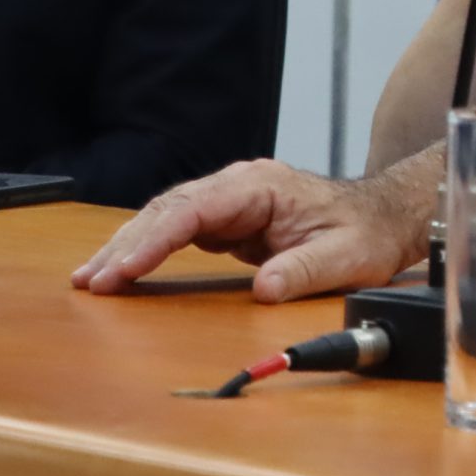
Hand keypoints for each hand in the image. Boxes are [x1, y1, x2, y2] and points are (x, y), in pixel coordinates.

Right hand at [70, 157, 431, 302]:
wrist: (384, 218)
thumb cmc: (367, 232)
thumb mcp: (345, 257)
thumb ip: (304, 271)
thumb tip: (265, 288)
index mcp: (261, 187)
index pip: (195, 211)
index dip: (156, 240)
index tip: (125, 269)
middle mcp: (239, 186)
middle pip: (169, 210)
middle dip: (127, 245)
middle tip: (91, 281)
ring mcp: (231, 201)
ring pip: (166, 218)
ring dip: (129, 247)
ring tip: (91, 279)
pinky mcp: (229, 220)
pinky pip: (178, 232)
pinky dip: (147, 250)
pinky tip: (122, 271)